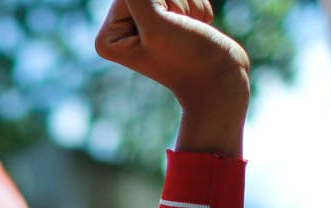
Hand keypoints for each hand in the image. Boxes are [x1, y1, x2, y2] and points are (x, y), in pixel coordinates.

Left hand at [95, 0, 249, 153]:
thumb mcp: (155, 24)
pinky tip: (197, 28)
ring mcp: (148, 24)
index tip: (165, 32)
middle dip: (173, 1)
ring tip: (189, 30)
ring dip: (188, 3)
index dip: (156, 4)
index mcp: (108, 39)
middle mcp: (123, 31)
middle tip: (179, 31)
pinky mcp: (171, 20)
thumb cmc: (188, 57)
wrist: (222, 77)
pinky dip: (197, 5)